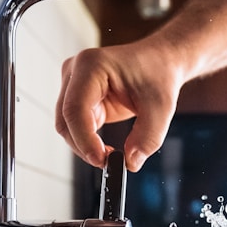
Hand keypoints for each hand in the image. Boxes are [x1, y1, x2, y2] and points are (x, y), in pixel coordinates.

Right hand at [55, 40, 182, 171]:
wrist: (160, 63)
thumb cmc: (158, 75)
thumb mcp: (161, 108)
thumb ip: (148, 138)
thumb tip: (130, 163)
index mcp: (92, 65)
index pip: (75, 109)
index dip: (84, 139)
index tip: (102, 160)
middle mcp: (76, 72)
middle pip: (65, 120)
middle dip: (84, 146)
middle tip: (109, 163)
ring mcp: (74, 85)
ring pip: (67, 127)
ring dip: (85, 146)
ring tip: (111, 155)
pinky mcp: (79, 99)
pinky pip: (76, 128)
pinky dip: (89, 142)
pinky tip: (107, 149)